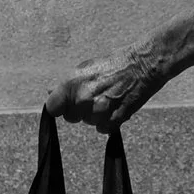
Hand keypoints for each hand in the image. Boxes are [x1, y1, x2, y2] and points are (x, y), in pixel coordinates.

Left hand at [50, 42, 171, 130]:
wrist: (143, 64)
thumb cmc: (115, 64)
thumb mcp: (86, 67)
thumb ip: (67, 84)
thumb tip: (50, 92)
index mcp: (72, 83)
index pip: (52, 108)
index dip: (59, 107)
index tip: (66, 105)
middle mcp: (83, 98)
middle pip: (71, 117)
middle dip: (80, 110)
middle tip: (94, 96)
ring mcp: (99, 110)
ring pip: (89, 123)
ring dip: (96, 115)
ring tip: (108, 99)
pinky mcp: (114, 119)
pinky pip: (103, 128)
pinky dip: (109, 122)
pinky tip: (116, 107)